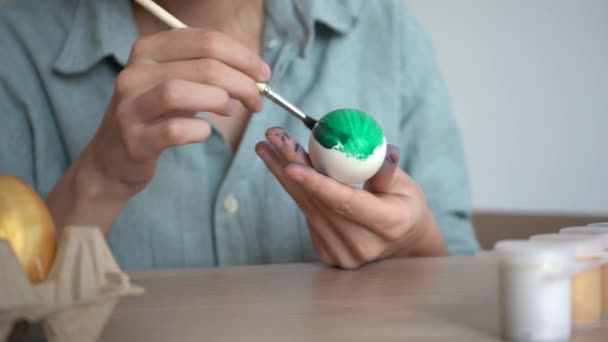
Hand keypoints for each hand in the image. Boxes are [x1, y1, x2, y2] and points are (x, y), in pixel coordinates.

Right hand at [80, 28, 270, 195]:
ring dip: (220, 100)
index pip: (205, 40)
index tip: (263, 74)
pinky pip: (175, 130)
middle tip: (257, 99)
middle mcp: (134, 73)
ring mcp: (130, 107)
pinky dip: (200, 131)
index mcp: (148, 50)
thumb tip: (256, 73)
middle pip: (202, 66)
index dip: (242, 56)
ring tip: (231, 111)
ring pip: (180, 92)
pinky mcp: (134, 140)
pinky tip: (204, 132)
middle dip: (241, 82)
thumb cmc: (156, 117)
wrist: (114, 159)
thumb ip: (208, 72)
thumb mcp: (176, 83)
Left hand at [256, 127, 447, 268]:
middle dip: (290, 164)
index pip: (347, 203)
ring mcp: (343, 253)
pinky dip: (295, 188)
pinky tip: (281, 166)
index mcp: (388, 225)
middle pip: (319, 201)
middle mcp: (362, 245)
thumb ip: (386, 170)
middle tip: (272, 137)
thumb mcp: (407, 184)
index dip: (318, 184)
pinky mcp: (328, 252)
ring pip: (307, 206)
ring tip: (267, 146)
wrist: (402, 241)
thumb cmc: (405, 205)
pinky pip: (307, 213)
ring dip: (283, 173)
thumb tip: (372, 148)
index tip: (291, 166)